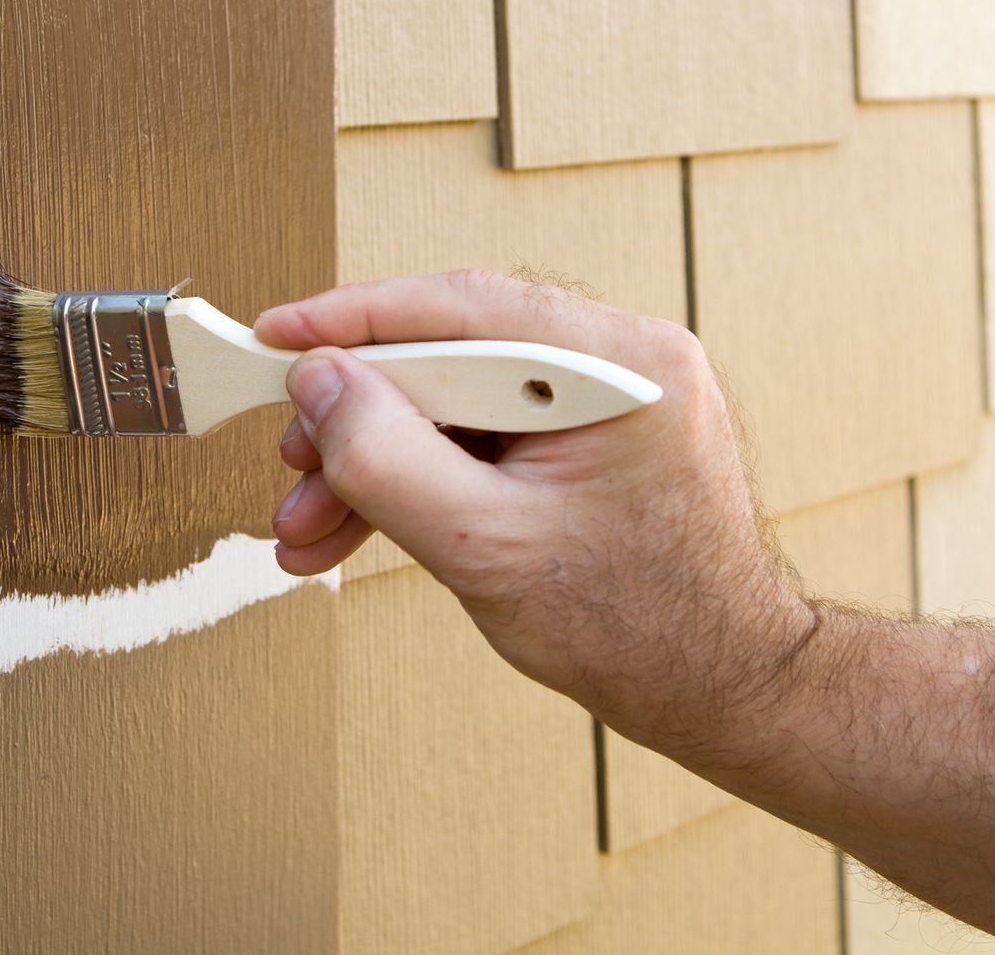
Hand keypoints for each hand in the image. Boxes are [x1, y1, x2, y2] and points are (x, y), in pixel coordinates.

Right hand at [254, 270, 808, 762]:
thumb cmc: (637, 630)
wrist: (719, 687)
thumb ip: (388, 458)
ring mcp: (609, 395)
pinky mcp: (592, 433)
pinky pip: (487, 431)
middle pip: (452, 353)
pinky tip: (358, 523)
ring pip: (457, 398)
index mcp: (619, 365)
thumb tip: (318, 382)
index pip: (461, 306)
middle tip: (290, 464)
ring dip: (379, 457)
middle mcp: (623, 359)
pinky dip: (425, 474)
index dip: (352, 319)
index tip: (275, 336)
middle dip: (357, 416)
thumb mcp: (484, 548)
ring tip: (310, 523)